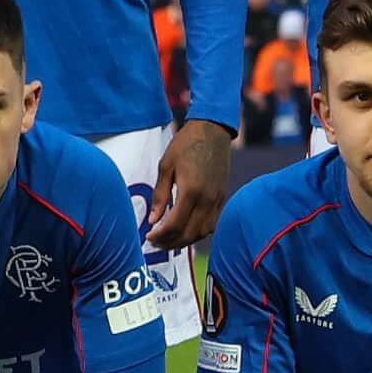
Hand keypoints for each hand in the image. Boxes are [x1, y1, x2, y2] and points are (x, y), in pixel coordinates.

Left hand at [142, 119, 233, 250]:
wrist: (213, 130)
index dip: (161, 235)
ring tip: (168, 240)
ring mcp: (218, 200)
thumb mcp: (165, 166)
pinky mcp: (223, 198)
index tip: (148, 236)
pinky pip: (212, 224)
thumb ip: (160, 195)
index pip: (175, 225)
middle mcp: (207, 199)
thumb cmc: (185, 144)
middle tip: (155, 242)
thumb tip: (153, 220)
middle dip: (170, 242)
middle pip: (189, 233)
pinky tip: (185, 230)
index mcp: (191, 190)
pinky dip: (198, 233)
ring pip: (203, 233)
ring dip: (185, 241)